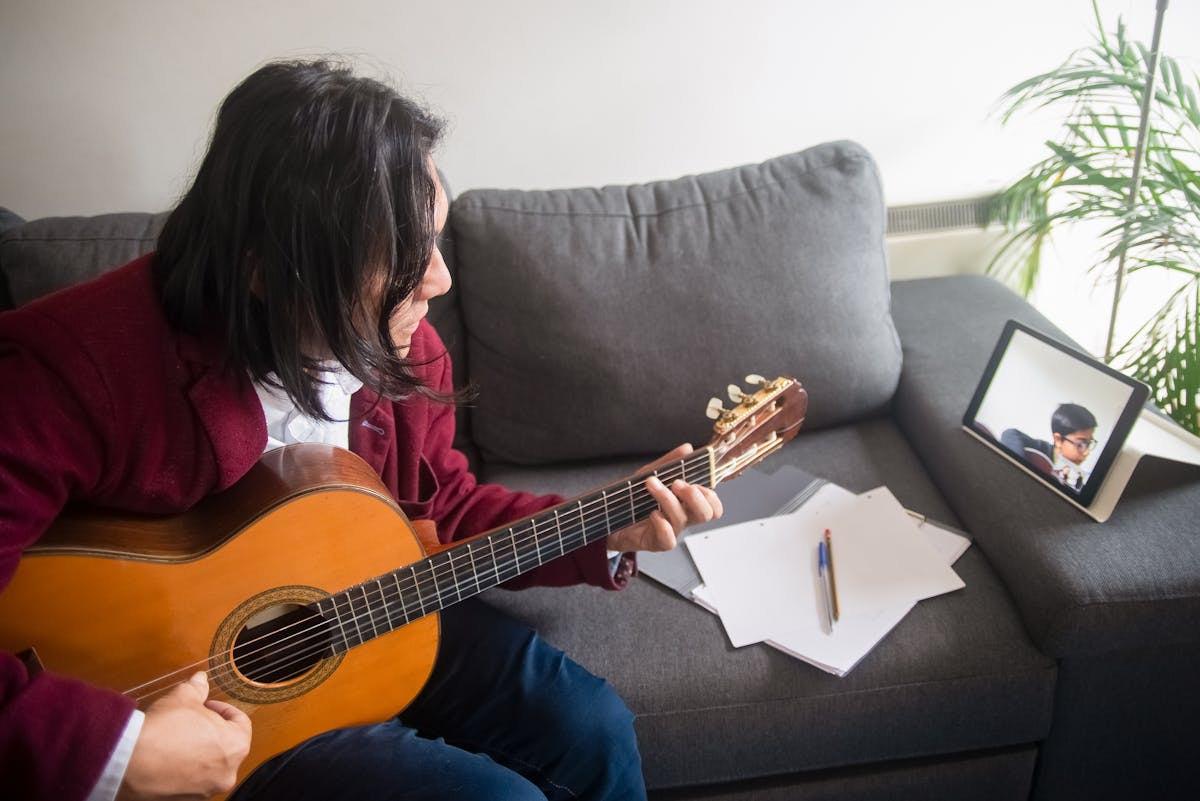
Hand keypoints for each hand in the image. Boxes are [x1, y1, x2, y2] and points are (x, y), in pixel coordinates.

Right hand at [117, 672, 251, 800]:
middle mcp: (227, 773)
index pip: (241, 723)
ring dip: (196, 751)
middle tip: (191, 721)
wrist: (128, 762)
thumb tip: (200, 680)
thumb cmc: (162, 730)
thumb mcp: (183, 697)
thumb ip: (197, 688)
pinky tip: (165, 758)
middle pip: (225, 746)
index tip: (208, 705)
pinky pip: (189, 781)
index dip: (223, 709)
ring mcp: (206, 790)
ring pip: (207, 766)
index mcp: (236, 746)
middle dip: (209, 731)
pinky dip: (182, 770)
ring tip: (175, 739)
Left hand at [606, 444, 722, 553]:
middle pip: (706, 514)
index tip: (695, 482)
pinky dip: (662, 524)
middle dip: (694, 496)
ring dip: (667, 498)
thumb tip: (687, 448)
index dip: (711, 496)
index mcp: (686, 504)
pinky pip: (668, 540)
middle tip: (676, 483)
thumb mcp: (650, 474)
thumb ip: (669, 463)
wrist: (609, 517)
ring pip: (682, 519)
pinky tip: (652, 513)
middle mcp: (682, 519)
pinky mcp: (655, 542)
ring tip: (651, 485)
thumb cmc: (633, 498)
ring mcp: (670, 531)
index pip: (713, 507)